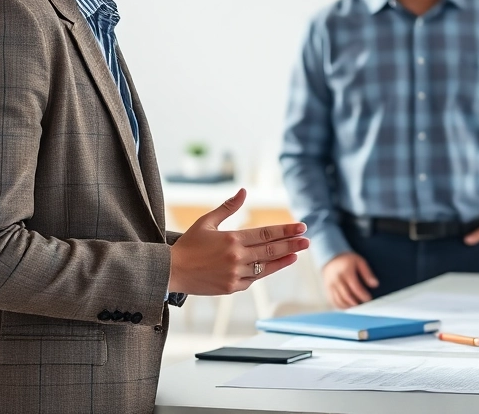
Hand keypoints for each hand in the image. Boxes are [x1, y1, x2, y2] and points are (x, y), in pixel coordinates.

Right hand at [167, 189, 308, 295]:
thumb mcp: (206, 222)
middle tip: (307, 240)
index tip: (301, 226)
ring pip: (266, 267)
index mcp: (231, 239)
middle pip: (271, 249)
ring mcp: (235, 274)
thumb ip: (227, 208)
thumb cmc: (188, 245)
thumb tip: (244, 192)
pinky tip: (274, 266)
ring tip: (297, 254)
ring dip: (283, 260)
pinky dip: (264, 272)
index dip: (285, 230)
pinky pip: (253, 280)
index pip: (266, 233)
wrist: (171, 272)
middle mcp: (236, 257)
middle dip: (292, 244)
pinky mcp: (231, 288)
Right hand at [322, 252, 378, 308]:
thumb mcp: (359, 262)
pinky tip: (347, 306)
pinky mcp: (327, 289)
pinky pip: (333, 300)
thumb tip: (375, 284)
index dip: (362, 295)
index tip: (368, 298)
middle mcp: (337, 279)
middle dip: (356, 302)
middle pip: (346, 295)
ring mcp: (331, 285)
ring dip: (348, 305)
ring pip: (339, 300)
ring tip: (356, 305)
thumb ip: (367, 273)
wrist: (330, 257)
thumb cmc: (347, 260)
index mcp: (346, 272)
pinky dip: (340, 306)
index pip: (355, 287)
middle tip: (362, 304)